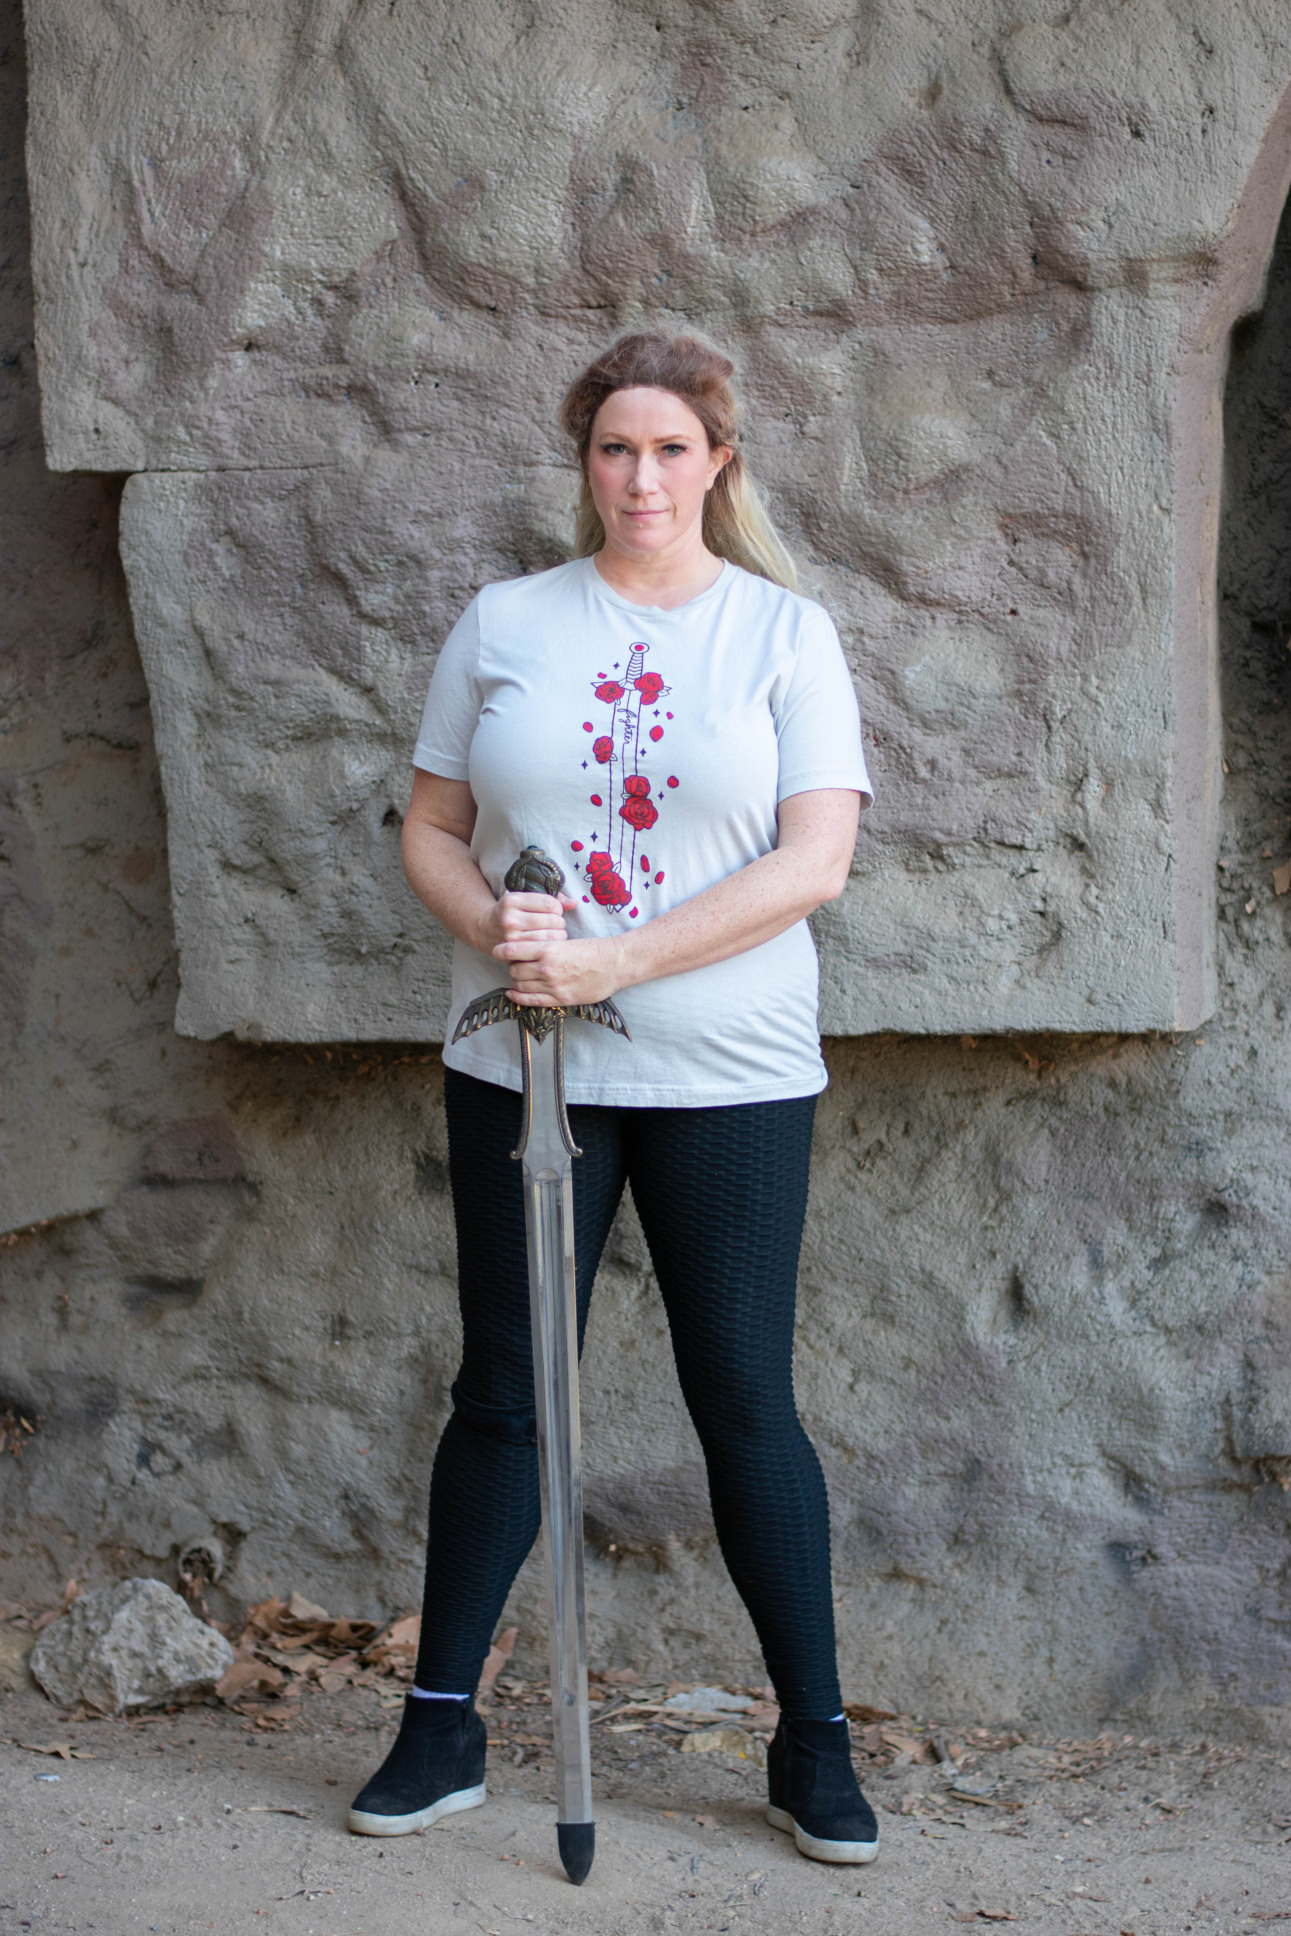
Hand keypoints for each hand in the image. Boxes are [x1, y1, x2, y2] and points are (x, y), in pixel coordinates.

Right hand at [475, 889, 572, 958]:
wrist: (486, 929)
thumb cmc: (513, 911)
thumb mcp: (525, 899)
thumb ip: (551, 898)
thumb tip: (574, 903)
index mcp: (512, 900)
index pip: (549, 903)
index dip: (558, 907)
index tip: (555, 910)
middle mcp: (510, 918)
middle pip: (552, 920)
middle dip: (560, 922)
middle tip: (556, 924)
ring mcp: (511, 937)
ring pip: (550, 937)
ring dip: (559, 935)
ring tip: (554, 933)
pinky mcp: (515, 951)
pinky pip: (543, 949)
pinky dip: (552, 946)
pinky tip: (549, 943)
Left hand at [494, 931, 627, 1008]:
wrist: (615, 964)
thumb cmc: (594, 949)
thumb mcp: (567, 940)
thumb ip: (546, 947)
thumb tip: (528, 948)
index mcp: (549, 948)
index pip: (513, 950)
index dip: (501, 950)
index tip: (497, 950)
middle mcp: (547, 968)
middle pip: (514, 969)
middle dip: (511, 965)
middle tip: (515, 963)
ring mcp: (553, 985)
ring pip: (520, 984)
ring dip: (516, 980)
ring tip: (519, 975)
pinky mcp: (560, 999)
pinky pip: (531, 1001)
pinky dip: (518, 997)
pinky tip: (513, 993)